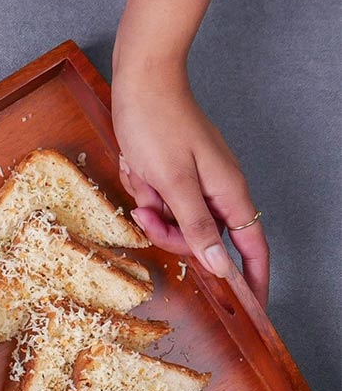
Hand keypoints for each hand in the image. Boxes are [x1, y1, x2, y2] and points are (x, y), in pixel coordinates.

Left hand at [112, 62, 269, 306]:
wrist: (141, 82)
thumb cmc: (159, 124)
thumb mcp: (174, 182)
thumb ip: (196, 226)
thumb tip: (220, 266)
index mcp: (229, 193)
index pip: (252, 248)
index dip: (253, 280)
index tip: (252, 308)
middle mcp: (218, 191)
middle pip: (201, 240)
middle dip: (170, 233)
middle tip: (147, 210)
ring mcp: (196, 183)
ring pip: (175, 223)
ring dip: (152, 208)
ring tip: (140, 178)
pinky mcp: (174, 176)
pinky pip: (160, 202)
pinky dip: (145, 190)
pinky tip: (137, 167)